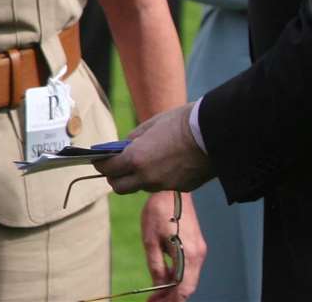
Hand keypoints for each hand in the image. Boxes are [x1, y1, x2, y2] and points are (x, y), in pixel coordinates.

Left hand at [96, 103, 215, 193]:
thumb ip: (133, 140)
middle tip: (116, 166)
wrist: (214, 133)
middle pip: (120, 187)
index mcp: (136, 159)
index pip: (108, 169)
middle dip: (115, 177)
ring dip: (137, 178)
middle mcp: (147, 177)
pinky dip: (158, 178)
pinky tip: (167, 164)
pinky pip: (162, 185)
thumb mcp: (150, 125)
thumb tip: (123, 147)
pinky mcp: (181, 188)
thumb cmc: (180, 123)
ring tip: (144, 162)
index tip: (98, 160)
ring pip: (142, 187)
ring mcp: (165, 185)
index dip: (100, 164)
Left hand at [140, 191, 203, 300]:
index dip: (169, 300)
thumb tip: (158, 285)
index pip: (183, 289)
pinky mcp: (196, 246)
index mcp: (189, 255)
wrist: (173, 191)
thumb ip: (156, 264)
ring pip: (188, 279)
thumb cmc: (159, 211)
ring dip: (174, 288)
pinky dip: (177, 277)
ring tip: (156, 295)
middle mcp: (198, 256)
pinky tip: (163, 279)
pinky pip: (188, 269)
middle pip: (188, 287)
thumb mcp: (150, 239)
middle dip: (171, 298)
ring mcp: (199, 251)